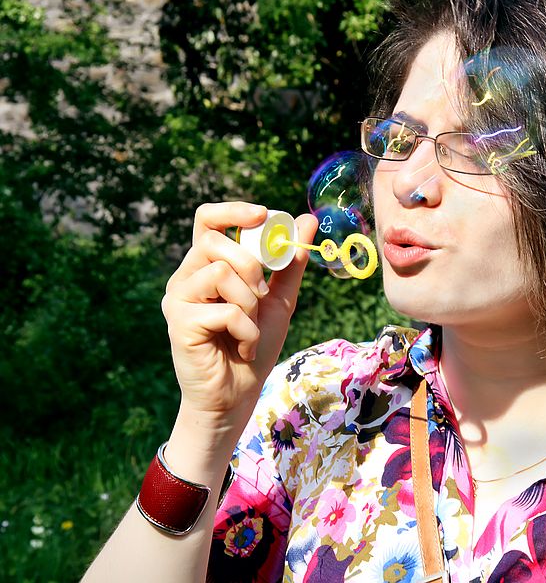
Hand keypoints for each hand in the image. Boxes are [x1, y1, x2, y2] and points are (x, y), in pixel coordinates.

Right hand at [161, 202, 317, 429]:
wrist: (237, 395)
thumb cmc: (253, 346)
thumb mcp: (279, 300)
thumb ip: (290, 263)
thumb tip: (307, 219)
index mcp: (207, 265)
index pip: (207, 220)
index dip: (233, 211)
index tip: (263, 215)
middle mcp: (186, 276)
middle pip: (217, 242)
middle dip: (252, 267)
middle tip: (260, 297)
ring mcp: (178, 298)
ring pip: (220, 271)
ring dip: (249, 304)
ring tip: (249, 330)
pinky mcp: (178, 322)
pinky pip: (224, 309)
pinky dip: (246, 330)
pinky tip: (242, 346)